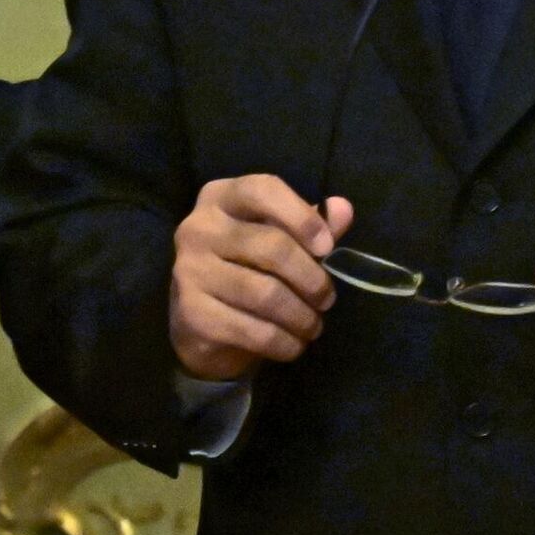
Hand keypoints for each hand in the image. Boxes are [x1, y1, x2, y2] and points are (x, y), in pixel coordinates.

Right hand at [169, 174, 354, 380]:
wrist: (200, 326)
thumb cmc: (245, 269)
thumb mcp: (277, 238)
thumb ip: (309, 223)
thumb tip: (343, 208)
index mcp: (220, 198)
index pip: (262, 190)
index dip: (302, 217)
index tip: (328, 247)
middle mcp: (198, 228)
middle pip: (272, 246)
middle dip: (312, 279)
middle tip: (326, 299)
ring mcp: (190, 270)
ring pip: (266, 294)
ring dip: (302, 316)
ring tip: (313, 325)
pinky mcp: (193, 313)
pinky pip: (254, 331)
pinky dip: (284, 343)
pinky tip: (293, 344)